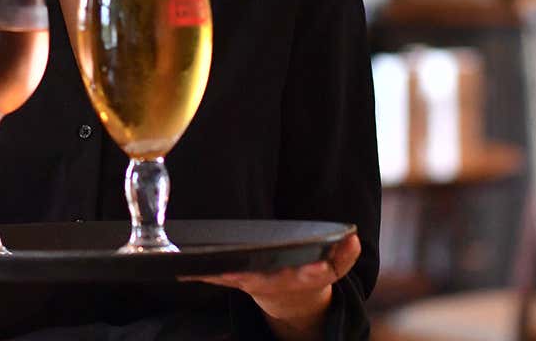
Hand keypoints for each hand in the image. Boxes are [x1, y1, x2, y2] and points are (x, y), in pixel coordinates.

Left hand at [188, 234, 360, 340]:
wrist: (288, 297)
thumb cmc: (306, 274)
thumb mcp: (330, 268)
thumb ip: (343, 255)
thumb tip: (352, 239)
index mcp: (302, 278)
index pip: (311, 275)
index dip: (313, 272)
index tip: (311, 269)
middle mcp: (276, 282)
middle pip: (264, 279)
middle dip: (249, 274)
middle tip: (234, 269)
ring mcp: (253, 283)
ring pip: (235, 279)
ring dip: (219, 274)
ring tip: (201, 267)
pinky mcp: (237, 281)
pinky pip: (216, 278)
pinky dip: (200, 274)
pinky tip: (183, 269)